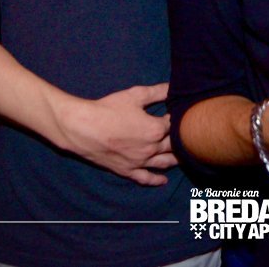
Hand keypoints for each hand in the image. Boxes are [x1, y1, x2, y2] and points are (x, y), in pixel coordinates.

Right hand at [57, 83, 177, 185]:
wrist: (83, 128)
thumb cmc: (109, 109)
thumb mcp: (135, 95)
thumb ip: (157, 92)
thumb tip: (173, 87)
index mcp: (156, 129)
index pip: (173, 124)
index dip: (175, 118)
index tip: (175, 113)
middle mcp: (152, 148)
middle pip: (172, 144)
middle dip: (179, 138)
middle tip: (184, 134)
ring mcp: (140, 162)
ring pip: (164, 163)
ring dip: (175, 160)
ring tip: (184, 157)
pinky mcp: (127, 170)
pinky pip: (145, 178)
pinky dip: (156, 180)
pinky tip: (163, 181)